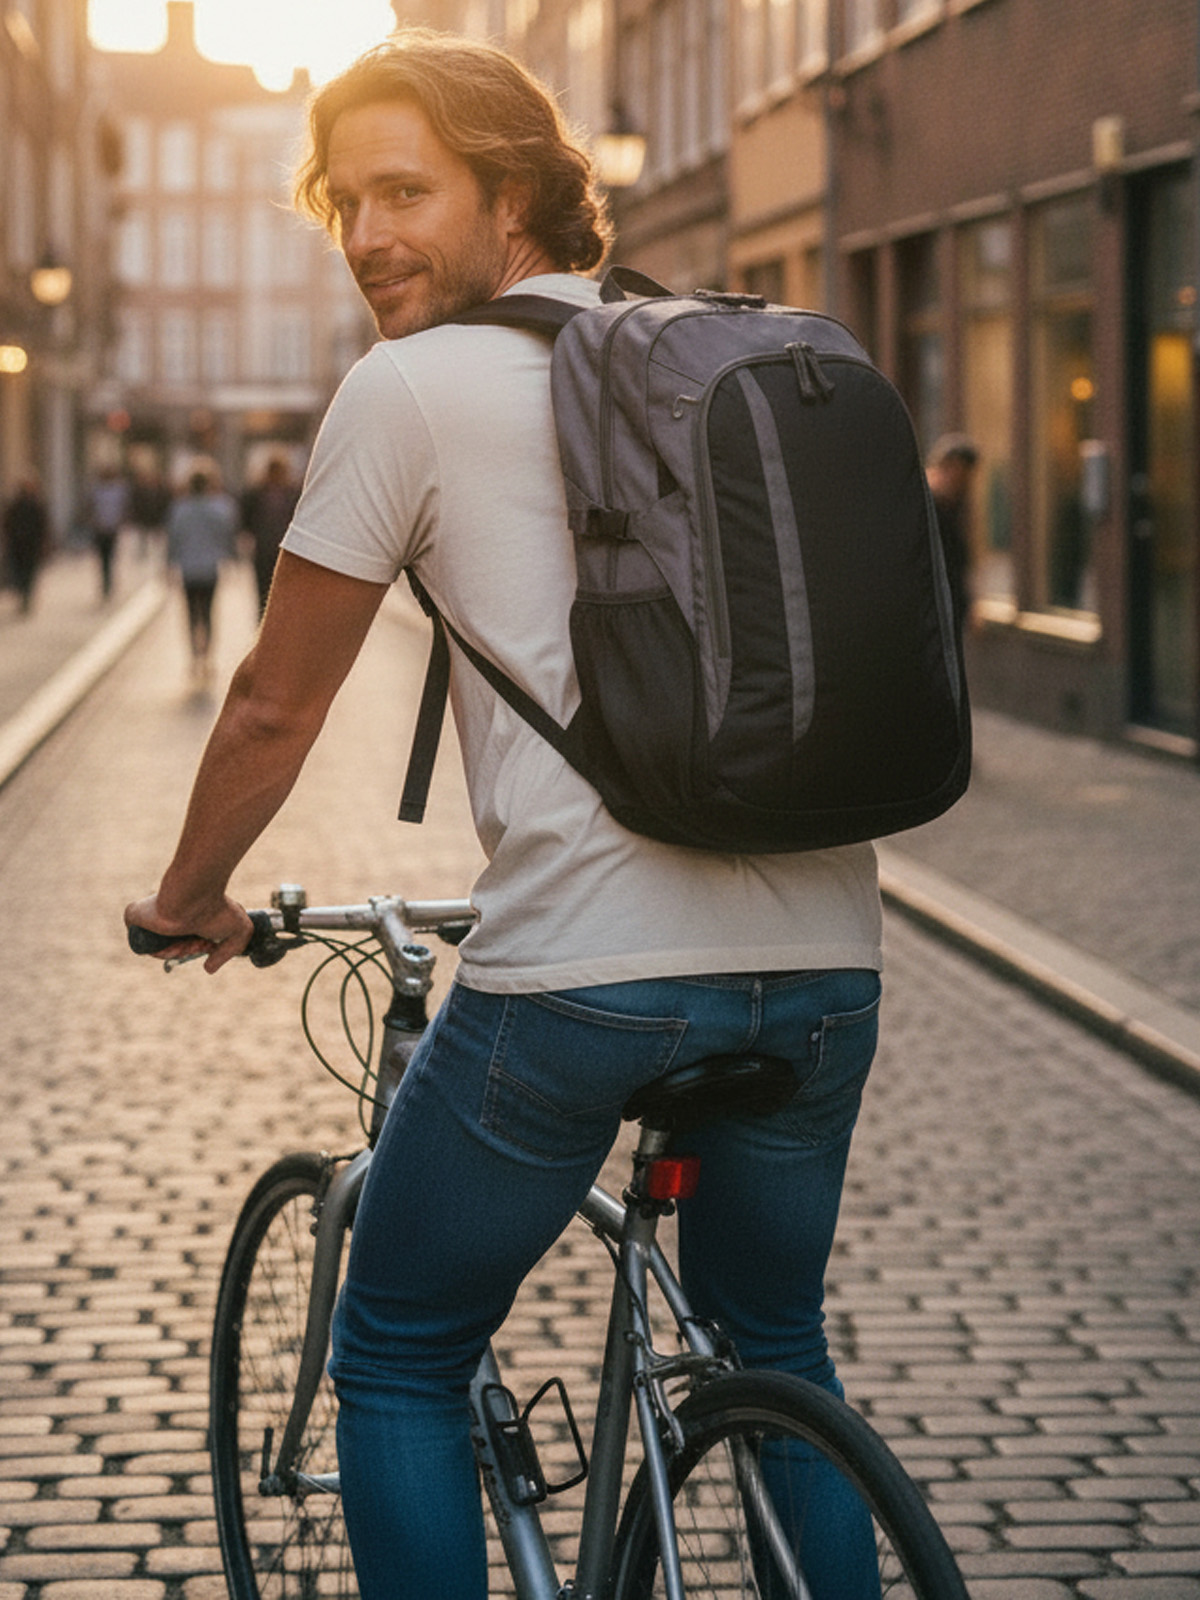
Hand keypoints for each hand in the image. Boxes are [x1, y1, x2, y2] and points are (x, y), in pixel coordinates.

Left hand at [124, 893, 253, 973]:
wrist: (194, 896)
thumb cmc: (216, 909)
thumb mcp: (240, 931)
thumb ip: (229, 952)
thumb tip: (208, 968)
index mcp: (189, 915)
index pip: (187, 941)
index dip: (198, 949)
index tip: (208, 944)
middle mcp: (170, 915)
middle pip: (173, 948)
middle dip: (188, 951)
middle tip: (200, 941)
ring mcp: (152, 917)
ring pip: (158, 949)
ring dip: (175, 952)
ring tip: (188, 939)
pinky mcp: (134, 916)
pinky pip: (140, 945)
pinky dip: (156, 951)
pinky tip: (172, 942)